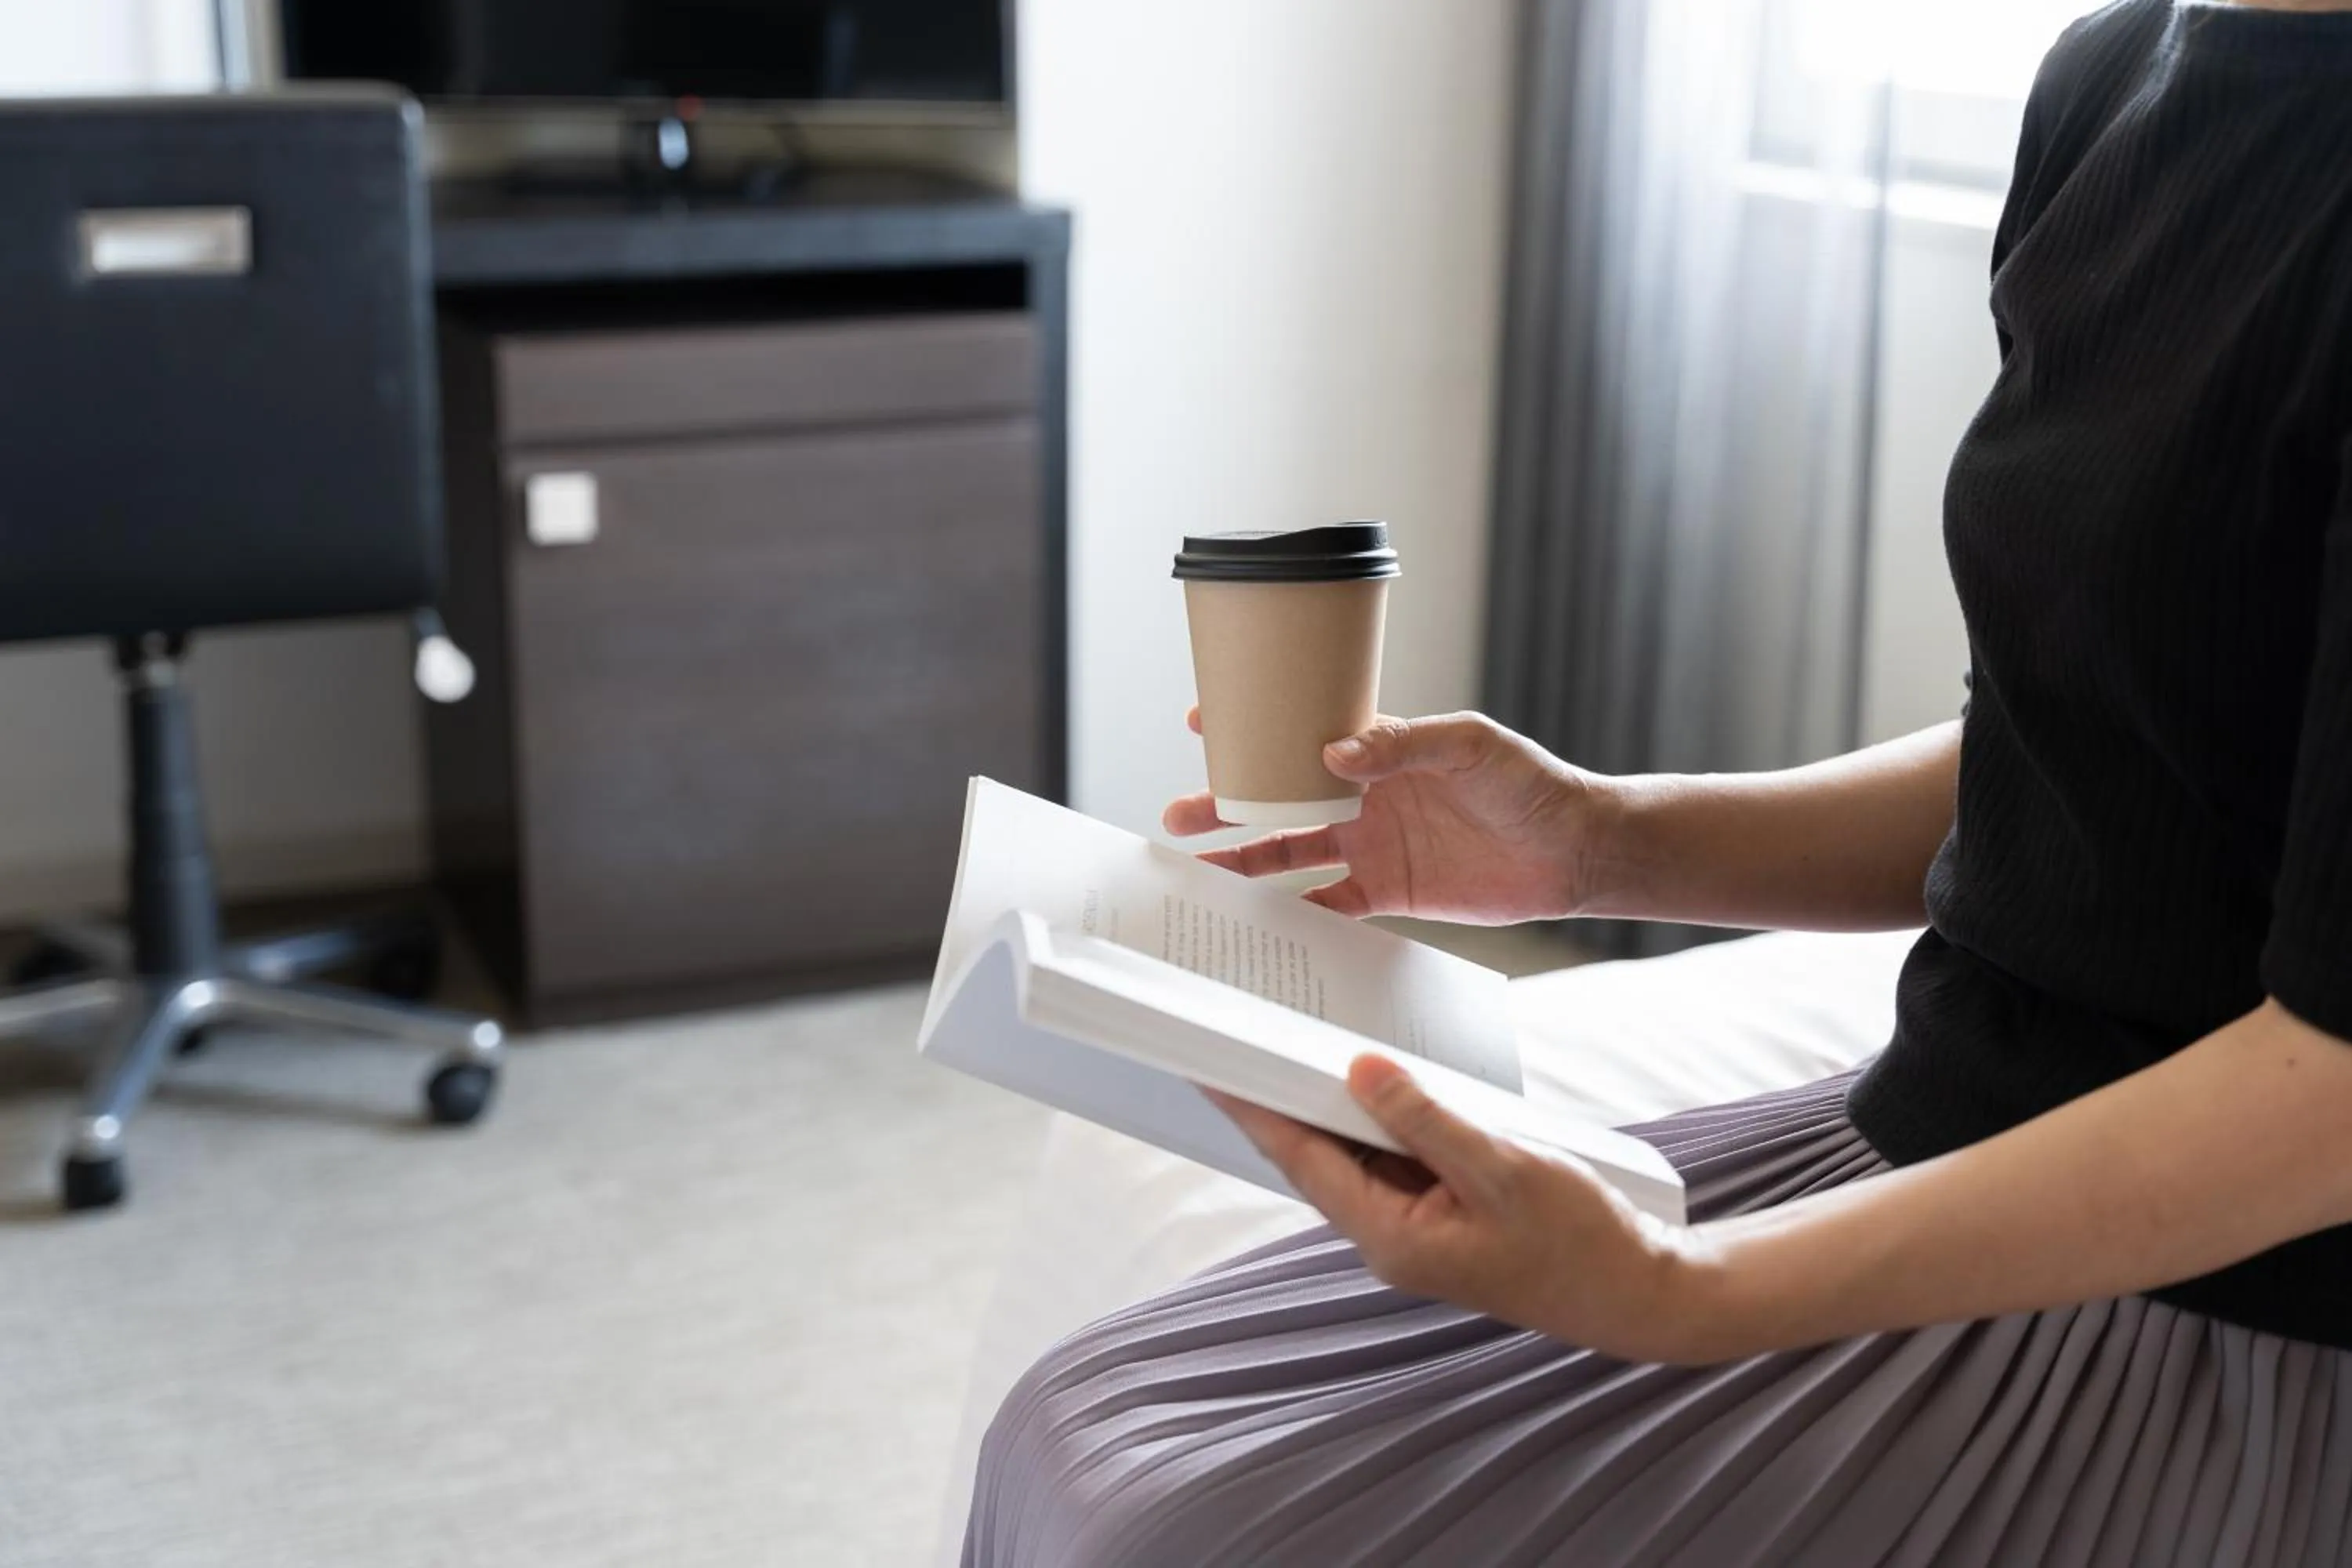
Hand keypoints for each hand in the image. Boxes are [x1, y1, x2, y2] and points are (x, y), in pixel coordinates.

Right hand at [1167, 709, 1608, 923]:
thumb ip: (1405, 744)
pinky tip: (1259, 924)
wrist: (1573, 849)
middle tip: (1177, 816)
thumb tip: (1336, 751)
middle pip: (1280, 800)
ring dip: (1245, 860)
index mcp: (1380, 750)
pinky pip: (1329, 906)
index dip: (1254, 728)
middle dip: (1226, 805)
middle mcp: (1365, 796)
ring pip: (1291, 853)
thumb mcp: (1471, 746)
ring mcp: (1373, 846)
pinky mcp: (1390, 893)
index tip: (1201, 723)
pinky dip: (1295, 915)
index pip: (1303, 732)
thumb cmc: (1530, 784)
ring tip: (1198, 869)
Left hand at [1211, 1055, 1714, 1364]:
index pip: (1302, 1159)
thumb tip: (1359, 1070)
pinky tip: (1375, 1074)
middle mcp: (1389, 1236)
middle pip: (1318, 1155)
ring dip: (1332, 1101)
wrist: (1636, 1291)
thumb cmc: (1578, 1238)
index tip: (1212, 1062)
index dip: (1254, 1108)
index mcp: (1390, 1237)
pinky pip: (1394, 1155)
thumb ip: (1427, 1119)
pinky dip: (1380, 1115)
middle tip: (1244, 1032)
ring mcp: (1414, 1225)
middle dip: (1282, 1095)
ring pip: (1355, 1153)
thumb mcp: (1503, 1167)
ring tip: (1294, 1039)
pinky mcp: (1441, 1211)